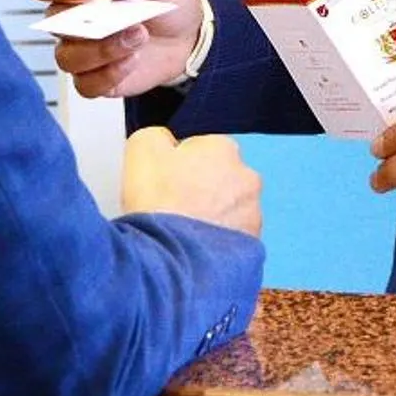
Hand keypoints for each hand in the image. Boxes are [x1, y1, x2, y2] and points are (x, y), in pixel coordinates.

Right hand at [28, 0, 202, 98]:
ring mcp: (82, 50)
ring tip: (138, 36)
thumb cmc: (165, 0)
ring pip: (68, 57)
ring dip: (102, 49)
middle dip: (85, 22)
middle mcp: (73, 18)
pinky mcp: (95, 78)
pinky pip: (87, 84)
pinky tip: (132, 60)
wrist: (187, 36)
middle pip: (53, 23)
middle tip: (119, 17)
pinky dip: (110, 74)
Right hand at [120, 126, 261, 237]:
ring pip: (229, 209)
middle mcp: (247, 177)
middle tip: (173, 206)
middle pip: (219, 177)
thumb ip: (157, 136)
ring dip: (212, 216)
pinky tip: (195, 248)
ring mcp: (253, 214)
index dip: (178, 164)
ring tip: (183, 231)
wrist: (172, 259)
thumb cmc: (159, 201)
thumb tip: (164, 142)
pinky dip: (217, 242)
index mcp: (223, 147)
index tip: (165, 181)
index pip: (200, 148)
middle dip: (201, 189)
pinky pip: (232, 238)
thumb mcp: (141, 147)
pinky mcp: (254, 246)